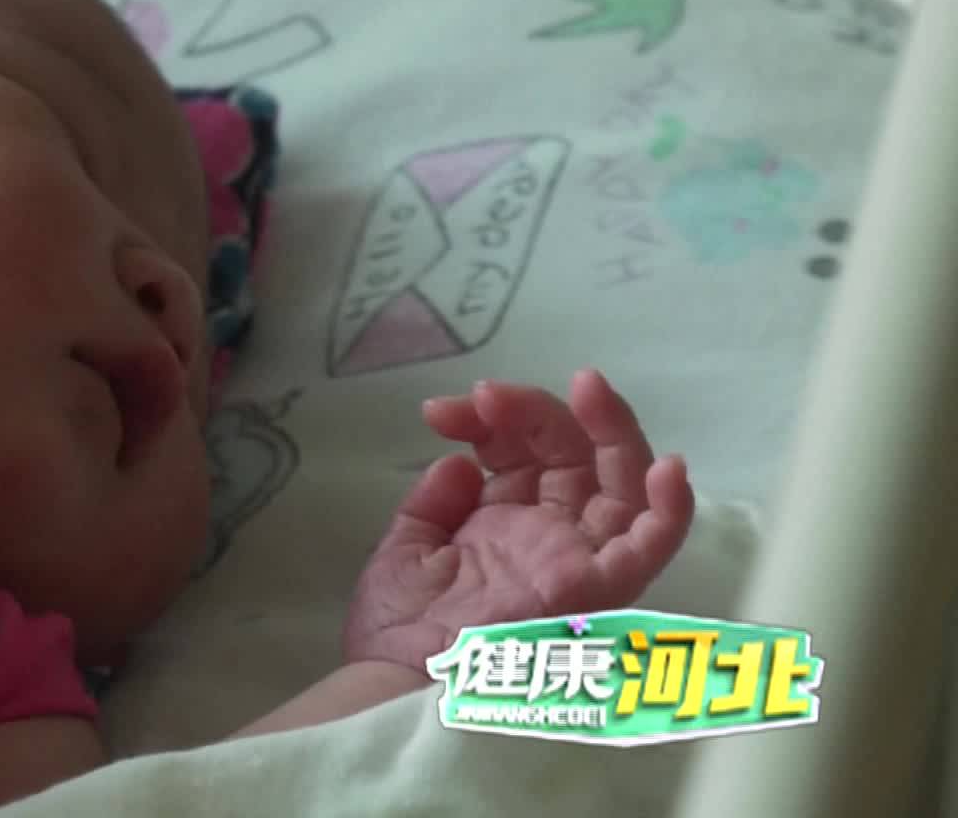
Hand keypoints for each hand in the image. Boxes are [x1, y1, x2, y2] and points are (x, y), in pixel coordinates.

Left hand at [342, 369, 693, 670]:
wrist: (397, 682)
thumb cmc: (400, 630)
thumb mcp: (405, 549)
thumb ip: (433, 502)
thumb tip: (457, 460)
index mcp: (505, 526)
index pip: (521, 453)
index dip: (489, 419)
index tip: (440, 411)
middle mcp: (548, 538)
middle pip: (571, 454)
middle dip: (535, 410)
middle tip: (489, 394)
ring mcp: (575, 560)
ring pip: (620, 483)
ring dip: (611, 428)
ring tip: (587, 385)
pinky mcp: (594, 589)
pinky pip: (650, 548)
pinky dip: (670, 508)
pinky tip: (667, 465)